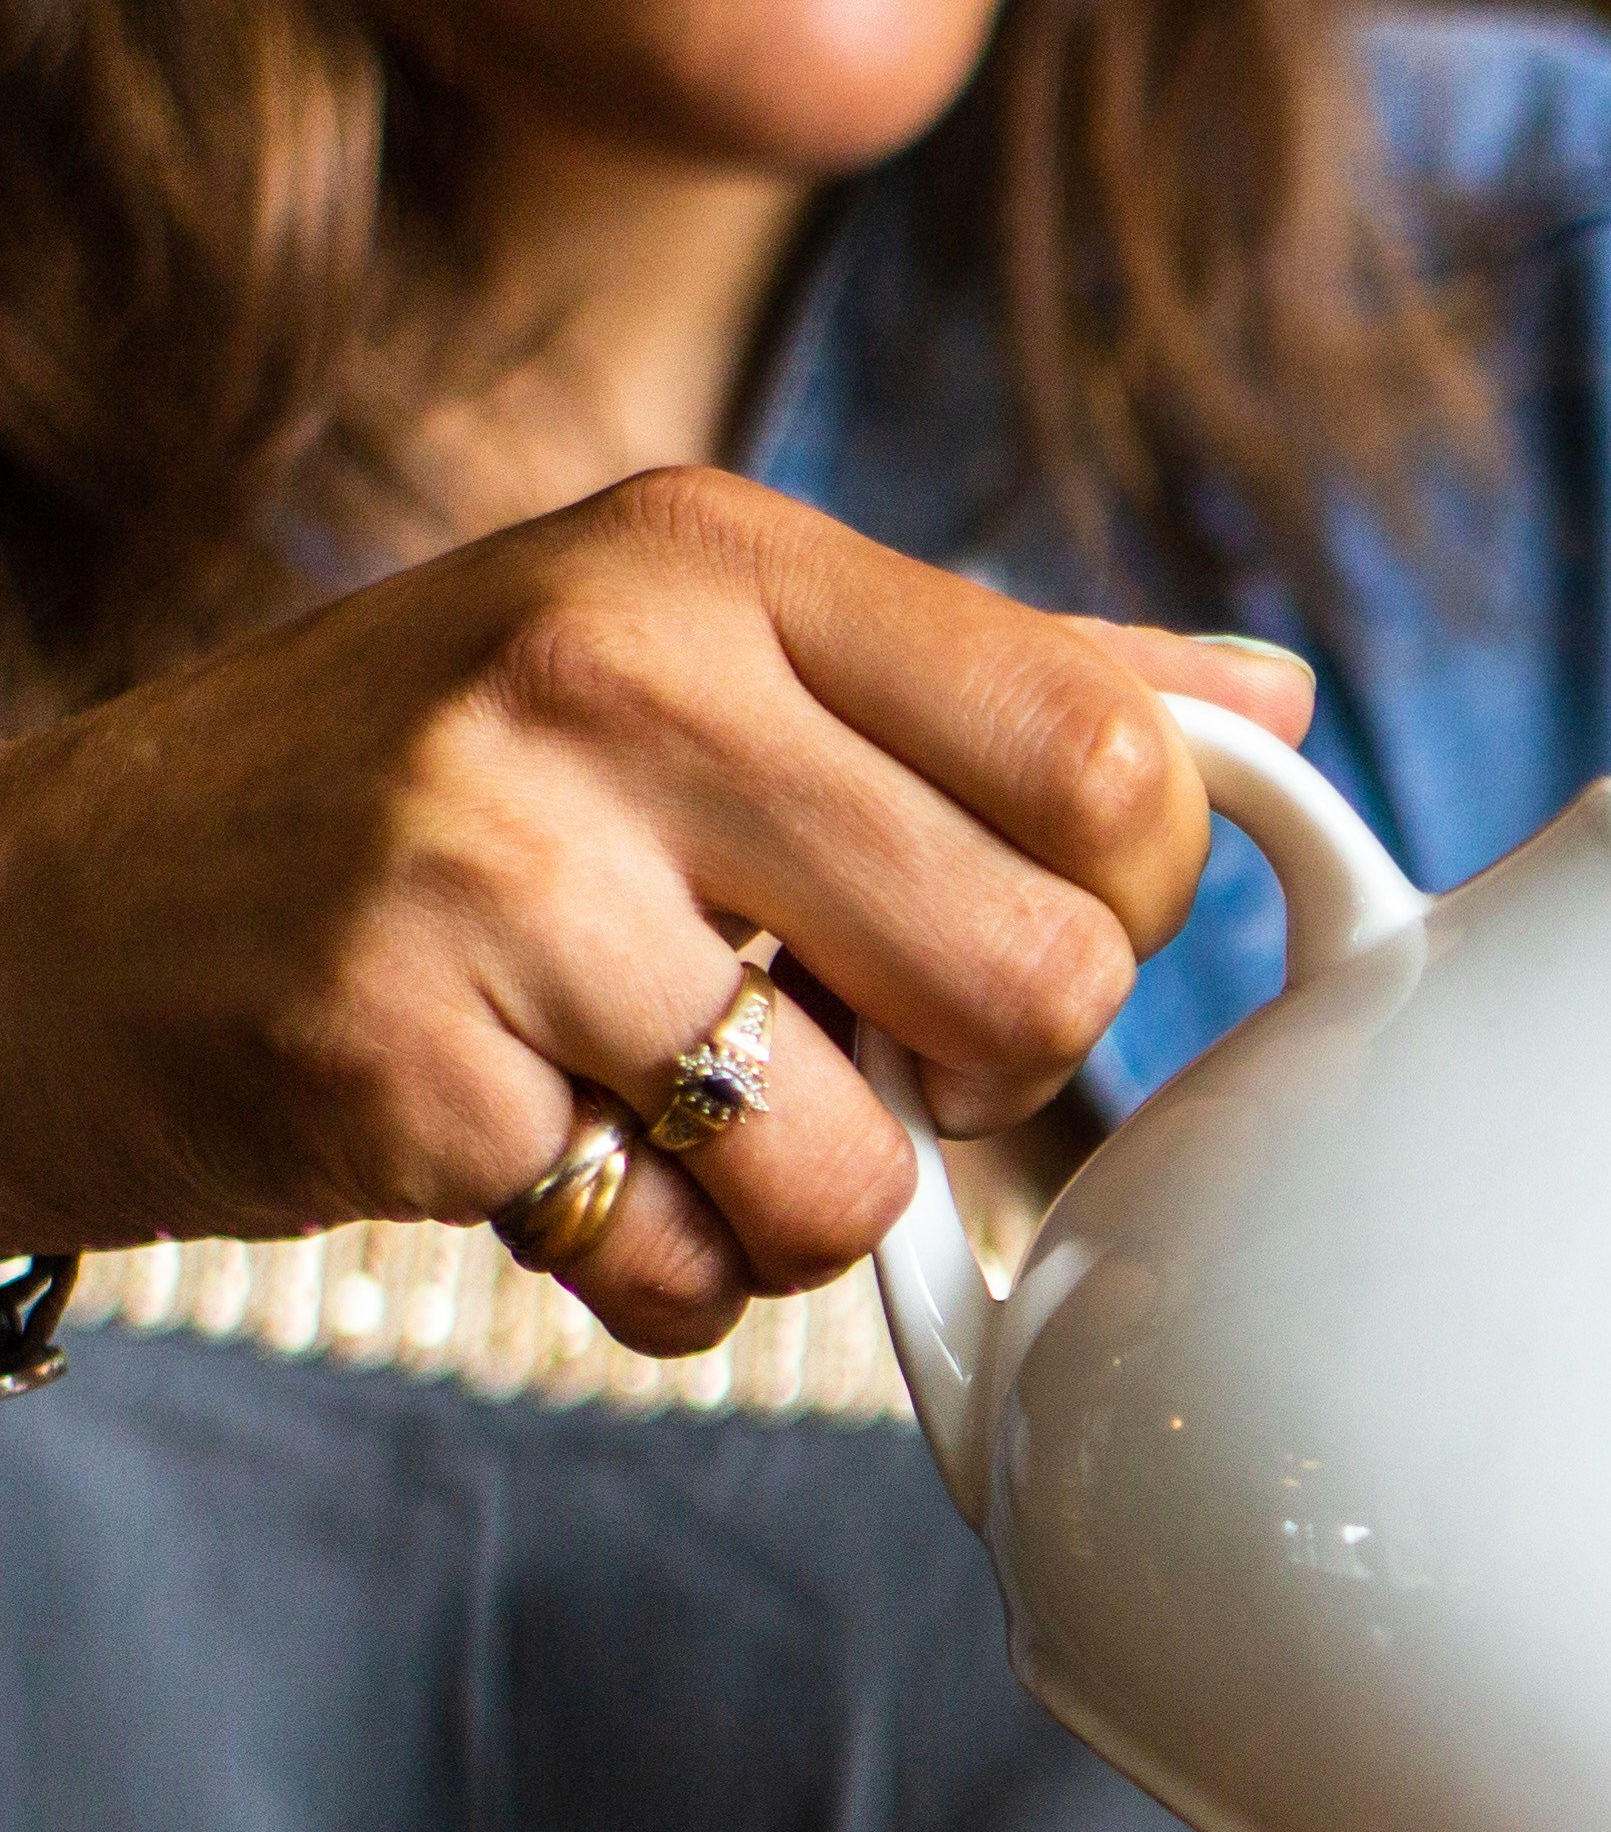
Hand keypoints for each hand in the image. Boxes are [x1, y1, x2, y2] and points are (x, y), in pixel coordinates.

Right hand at [0, 467, 1312, 1355]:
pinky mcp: (396, 1061)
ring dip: (796, 1208)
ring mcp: (486, 868)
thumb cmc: (428, 800)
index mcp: (719, 556)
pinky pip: (683, 1270)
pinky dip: (650, 1275)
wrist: (37, 919)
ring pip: (866, 1170)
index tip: (1010, 929)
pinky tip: (544, 1168)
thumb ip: (994, 686)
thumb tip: (1266, 705)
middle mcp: (608, 675)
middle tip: (845, 1045)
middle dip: (978, 1079)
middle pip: (1042, 981)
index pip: (1116, 769)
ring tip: (664, 1110)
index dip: (1116, 907)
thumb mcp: (695, 660)